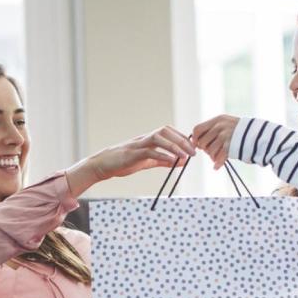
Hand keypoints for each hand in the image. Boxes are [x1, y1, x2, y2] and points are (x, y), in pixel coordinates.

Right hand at [65, 126, 195, 196]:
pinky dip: (162, 155)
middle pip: (166, 131)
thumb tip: (179, 162)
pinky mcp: (132, 153)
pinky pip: (149, 151)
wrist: (104, 165)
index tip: (194, 147)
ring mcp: (138, 144)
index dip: (183, 137)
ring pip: (159, 138)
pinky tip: (171, 162)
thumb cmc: (124, 162)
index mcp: (149, 139)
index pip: (169, 132)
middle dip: (182, 140)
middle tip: (193, 152)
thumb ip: (163, 161)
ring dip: (174, 146)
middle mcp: (144, 138)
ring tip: (185, 156)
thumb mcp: (147, 161)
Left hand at [192, 115, 239, 169]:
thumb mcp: (227, 125)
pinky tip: (216, 167)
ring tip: (217, 157)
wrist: (260, 136)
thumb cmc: (242, 133)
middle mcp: (220, 126)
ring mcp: (226, 135)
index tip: (198, 146)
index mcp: (218, 120)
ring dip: (212, 157)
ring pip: (209, 151)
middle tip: (212, 152)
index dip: (195, 139)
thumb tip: (196, 143)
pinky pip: (218, 157)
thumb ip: (213, 131)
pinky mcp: (231, 145)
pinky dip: (217, 163)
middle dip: (205, 149)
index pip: (197, 129)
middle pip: (202, 142)